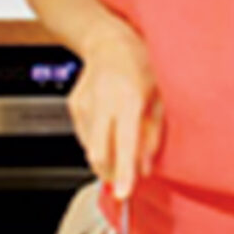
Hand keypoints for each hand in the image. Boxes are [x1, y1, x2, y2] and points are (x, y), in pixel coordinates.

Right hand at [67, 20, 163, 199]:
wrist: (109, 40)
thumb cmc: (141, 63)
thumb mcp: (159, 94)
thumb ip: (153, 132)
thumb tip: (145, 167)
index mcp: (128, 97)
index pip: (125, 143)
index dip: (124, 171)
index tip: (123, 193)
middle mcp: (103, 101)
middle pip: (100, 152)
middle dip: (110, 172)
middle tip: (124, 175)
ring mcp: (84, 103)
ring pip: (90, 147)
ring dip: (106, 156)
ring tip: (121, 139)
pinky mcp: (74, 105)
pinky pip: (85, 135)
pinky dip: (98, 140)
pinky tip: (109, 125)